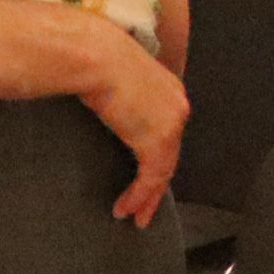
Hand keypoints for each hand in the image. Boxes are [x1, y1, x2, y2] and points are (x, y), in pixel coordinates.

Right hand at [85, 43, 188, 226]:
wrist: (97, 57)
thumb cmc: (98, 60)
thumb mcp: (119, 80)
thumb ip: (126, 98)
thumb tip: (114, 109)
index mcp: (171, 90)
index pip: (169, 133)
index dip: (159, 158)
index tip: (148, 177)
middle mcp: (177, 107)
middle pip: (170, 155)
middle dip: (157, 185)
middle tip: (145, 208)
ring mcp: (170, 124)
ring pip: (163, 171)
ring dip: (147, 198)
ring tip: (134, 215)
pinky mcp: (156, 141)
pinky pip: (151, 178)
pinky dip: (139, 196)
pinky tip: (125, 208)